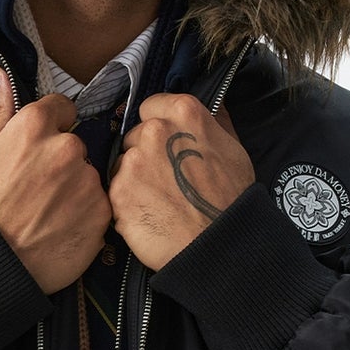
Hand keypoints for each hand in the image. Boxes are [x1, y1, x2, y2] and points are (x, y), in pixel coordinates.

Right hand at [0, 68, 112, 293]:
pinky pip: (98, 204)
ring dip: (74, 188)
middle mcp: (67, 148)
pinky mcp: (101, 213)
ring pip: (87, 175)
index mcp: (34, 127)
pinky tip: (60, 227)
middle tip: (38, 189)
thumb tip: (1, 76)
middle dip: (61, 161)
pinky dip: (84, 214)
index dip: (51, 125)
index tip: (40, 146)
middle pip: (75, 144)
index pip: (61, 107)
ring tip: (48, 212)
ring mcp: (87, 181)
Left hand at [107, 93, 254, 269]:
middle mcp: (154, 130)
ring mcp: (134, 161)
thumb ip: (210, 123)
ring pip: (123, 164)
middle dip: (145, 154)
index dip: (157, 125)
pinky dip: (128, 203)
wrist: (219, 244)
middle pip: (135, 136)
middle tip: (166, 179)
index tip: (165, 144)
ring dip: (135, 179)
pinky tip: (149, 215)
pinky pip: (116, 191)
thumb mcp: (232, 148)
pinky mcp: (118, 191)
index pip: (151, 106)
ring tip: (159, 201)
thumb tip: (204, 108)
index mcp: (184, 113)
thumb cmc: (231, 199)